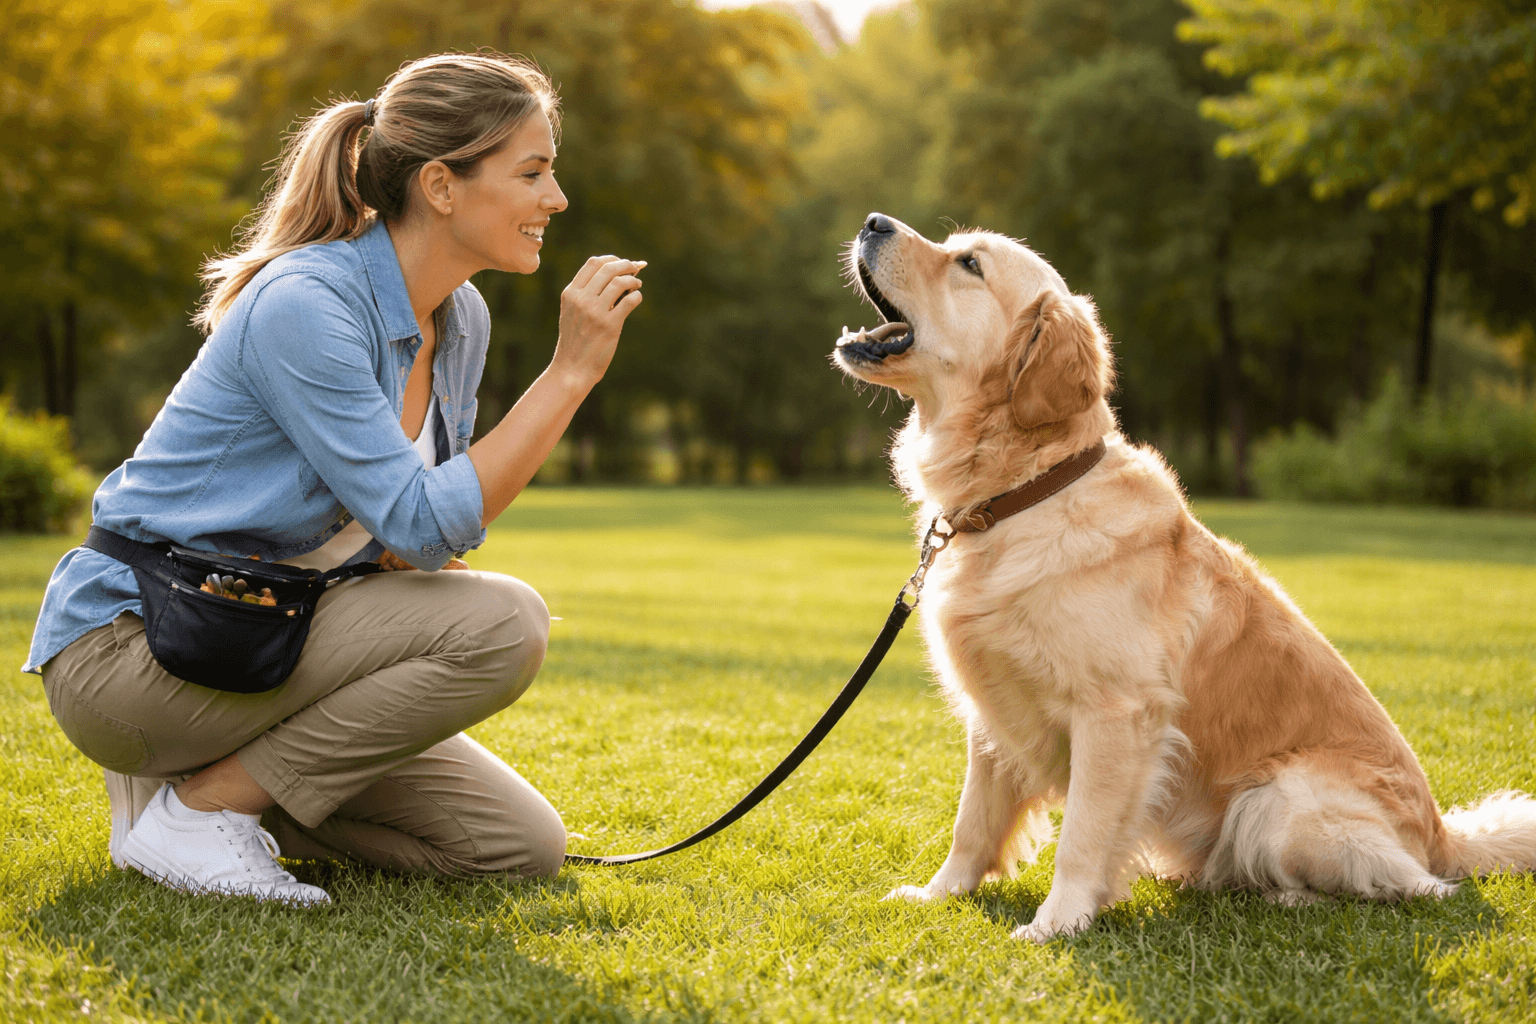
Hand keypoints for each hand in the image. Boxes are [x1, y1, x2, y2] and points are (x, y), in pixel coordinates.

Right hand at [553, 255, 644, 384]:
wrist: (572, 368)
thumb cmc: (575, 341)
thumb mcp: (571, 312)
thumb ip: (585, 294)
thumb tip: (615, 275)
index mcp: (570, 294)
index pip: (593, 263)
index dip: (612, 259)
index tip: (622, 263)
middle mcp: (581, 299)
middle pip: (609, 268)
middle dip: (627, 265)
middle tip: (636, 270)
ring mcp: (595, 312)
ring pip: (620, 282)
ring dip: (633, 280)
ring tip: (637, 285)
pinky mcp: (610, 325)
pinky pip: (630, 300)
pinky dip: (637, 296)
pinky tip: (636, 299)